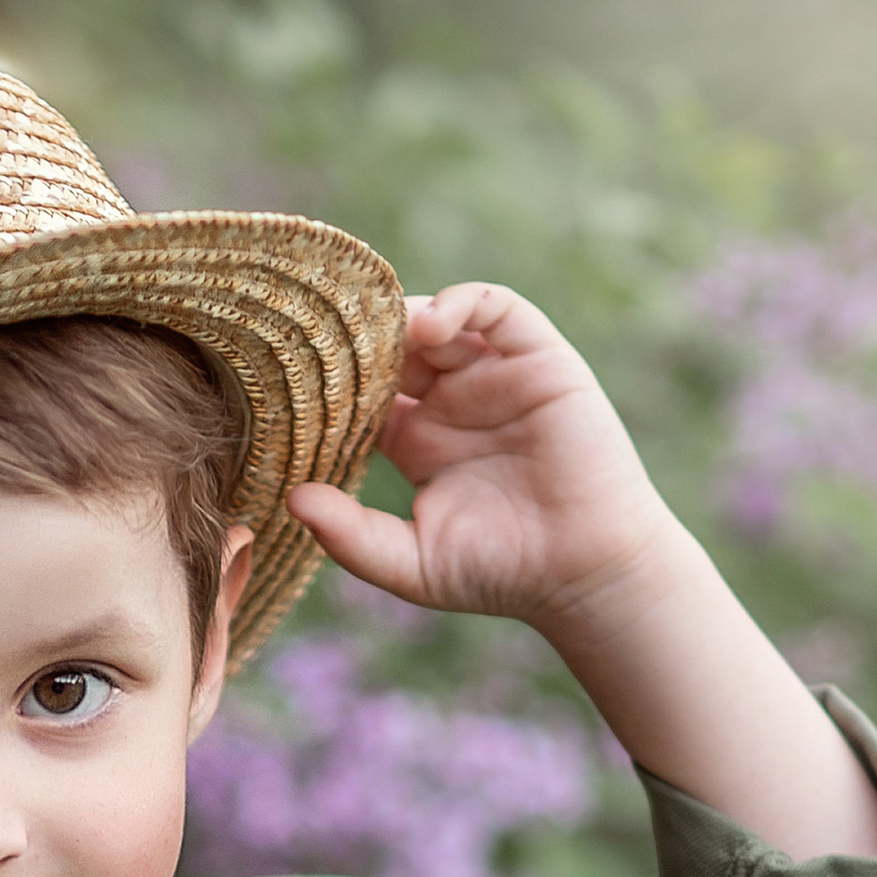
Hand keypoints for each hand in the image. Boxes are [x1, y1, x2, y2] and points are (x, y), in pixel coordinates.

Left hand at [284, 283, 675, 636]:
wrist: (585, 573)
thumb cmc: (501, 574)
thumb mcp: (410, 563)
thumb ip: (351, 536)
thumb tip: (292, 499)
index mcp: (417, 441)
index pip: (360, 392)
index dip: (329, 383)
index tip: (291, 385)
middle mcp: (452, 401)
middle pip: (391, 347)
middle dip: (359, 341)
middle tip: (324, 344)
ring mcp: (494, 376)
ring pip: (435, 319)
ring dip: (401, 317)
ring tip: (378, 337)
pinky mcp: (537, 358)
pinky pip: (494, 307)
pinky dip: (459, 302)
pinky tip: (429, 328)